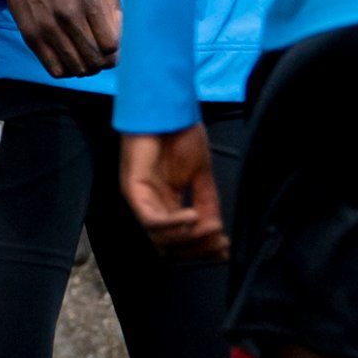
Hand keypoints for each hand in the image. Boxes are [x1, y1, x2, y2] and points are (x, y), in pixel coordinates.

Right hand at [0, 0, 120, 77]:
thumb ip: (114, 6)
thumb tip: (118, 37)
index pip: (110, 45)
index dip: (115, 50)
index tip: (111, 44)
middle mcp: (68, 15)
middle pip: (95, 60)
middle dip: (103, 62)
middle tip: (101, 55)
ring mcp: (47, 27)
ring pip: (76, 69)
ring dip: (86, 68)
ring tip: (86, 57)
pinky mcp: (31, 36)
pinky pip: (54, 70)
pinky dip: (66, 70)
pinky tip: (68, 58)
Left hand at [119, 126, 225, 259]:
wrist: (166, 109)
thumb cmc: (179, 135)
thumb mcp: (201, 174)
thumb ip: (207, 201)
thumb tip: (215, 229)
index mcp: (166, 206)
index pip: (181, 239)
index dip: (202, 247)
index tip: (225, 248)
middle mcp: (151, 208)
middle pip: (170, 246)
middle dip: (197, 248)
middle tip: (219, 243)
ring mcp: (140, 201)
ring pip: (159, 238)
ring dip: (187, 238)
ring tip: (209, 228)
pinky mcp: (133, 191)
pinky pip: (150, 219)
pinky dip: (171, 224)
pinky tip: (191, 216)